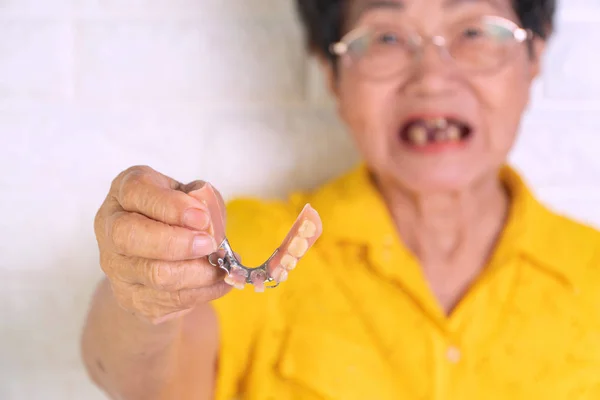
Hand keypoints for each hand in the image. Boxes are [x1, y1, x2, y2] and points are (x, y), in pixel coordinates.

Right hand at [94, 166, 229, 324]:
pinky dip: (204, 292)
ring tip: (223, 265)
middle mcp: (110, 228)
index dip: (171, 206)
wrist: (162, 253)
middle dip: (178, 243)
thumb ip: (202, 201)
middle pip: (131, 238)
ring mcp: (117, 267)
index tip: (202, 217)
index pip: (136, 193)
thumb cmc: (178, 215)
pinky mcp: (131, 298)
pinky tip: (221, 281)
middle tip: (210, 245)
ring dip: (198, 273)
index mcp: (125, 193)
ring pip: (155, 275)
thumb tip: (208, 224)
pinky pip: (170, 300)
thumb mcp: (192, 195)